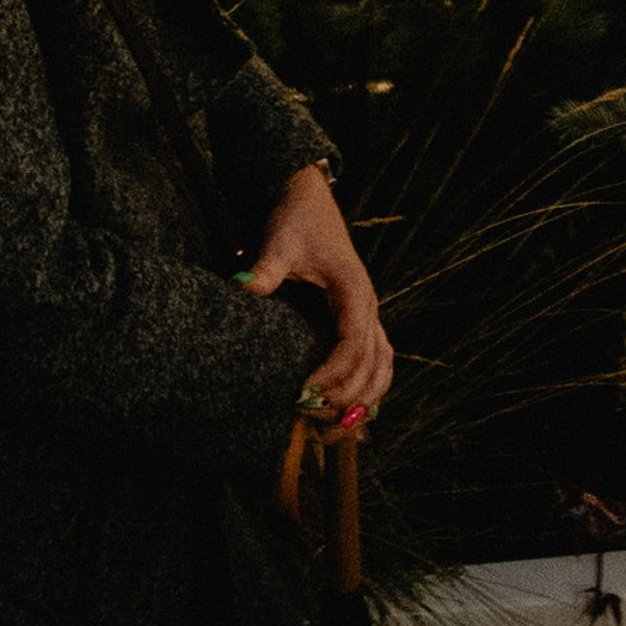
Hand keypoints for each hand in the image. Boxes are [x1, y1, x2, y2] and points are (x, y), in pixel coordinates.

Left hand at [243, 162, 393, 419]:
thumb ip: (266, 268)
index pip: (353, 343)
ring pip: (383, 367)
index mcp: (354, 290)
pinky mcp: (361, 318)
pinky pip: (378, 360)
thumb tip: (243, 288)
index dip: (335, 373)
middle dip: (348, 396)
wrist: (309, 198)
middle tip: (312, 416)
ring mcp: (368, 313)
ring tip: (334, 427)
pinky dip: (370, 387)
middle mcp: (368, 305)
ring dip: (365, 399)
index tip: (305, 391)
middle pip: (372, 364)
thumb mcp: (279, 241)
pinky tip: (350, 411)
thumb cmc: (296, 219)